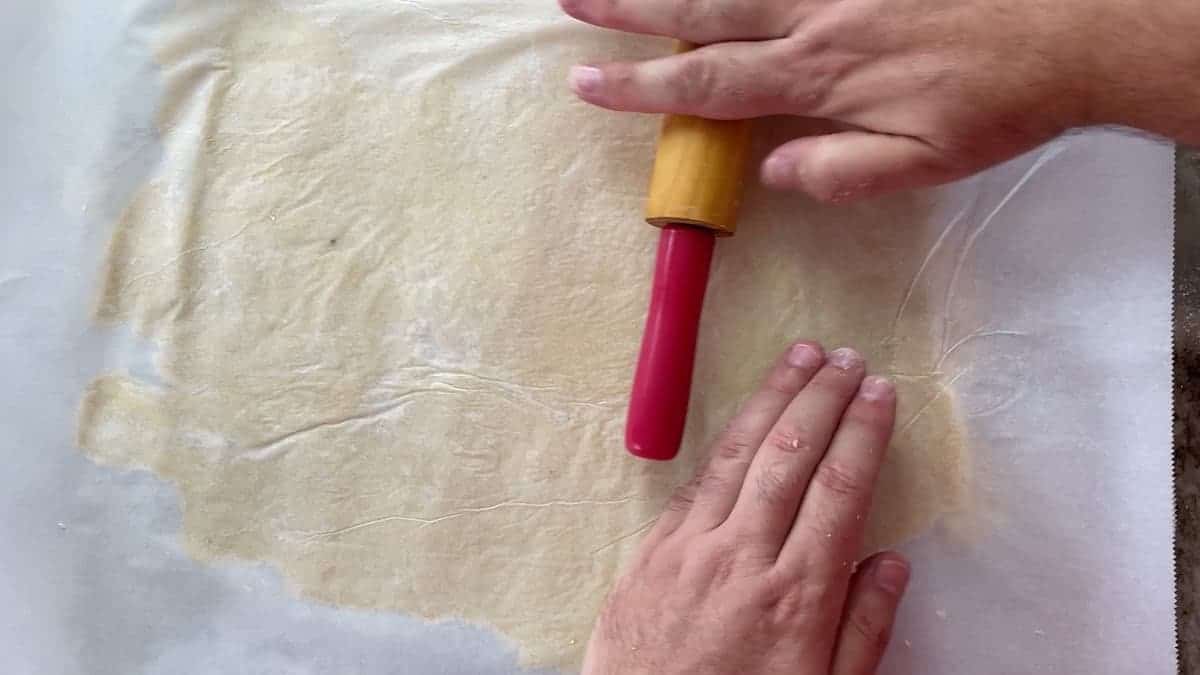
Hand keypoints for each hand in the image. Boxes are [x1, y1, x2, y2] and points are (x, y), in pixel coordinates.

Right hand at [561, 0, 1097, 201]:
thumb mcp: (922, 165)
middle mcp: (815, 17)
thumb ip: (840, 172)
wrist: (1073, 26)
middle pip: (702, 12)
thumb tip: (772, 172)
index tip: (587, 85)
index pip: (709, 85)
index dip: (642, 89)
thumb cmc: (996, 101)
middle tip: (572, 2)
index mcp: (820, 77)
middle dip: (629, 9)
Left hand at [582, 343, 908, 674]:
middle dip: (822, 397)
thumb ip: (862, 629)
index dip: (864, 432)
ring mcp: (689, 550)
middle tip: (847, 360)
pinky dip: (725, 446)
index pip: (839, 488)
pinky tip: (744, 421)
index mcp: (796, 595)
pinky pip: (693, 486)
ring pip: (738, 454)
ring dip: (772, 399)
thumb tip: (891, 563)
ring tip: (799, 358)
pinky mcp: (649, 554)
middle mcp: (742, 558)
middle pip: (790, 454)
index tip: (880, 393)